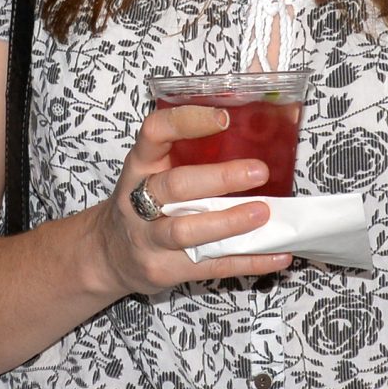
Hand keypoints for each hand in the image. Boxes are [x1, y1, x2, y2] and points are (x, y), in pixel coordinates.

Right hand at [93, 103, 294, 296]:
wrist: (109, 254)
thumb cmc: (143, 205)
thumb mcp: (151, 172)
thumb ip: (188, 157)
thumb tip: (258, 138)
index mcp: (139, 166)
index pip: (154, 134)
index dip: (186, 122)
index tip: (224, 118)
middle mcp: (137, 201)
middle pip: (175, 187)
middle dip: (218, 179)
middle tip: (259, 171)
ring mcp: (148, 239)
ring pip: (186, 231)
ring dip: (229, 223)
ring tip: (263, 213)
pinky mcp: (164, 270)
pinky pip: (210, 266)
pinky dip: (247, 261)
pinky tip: (278, 255)